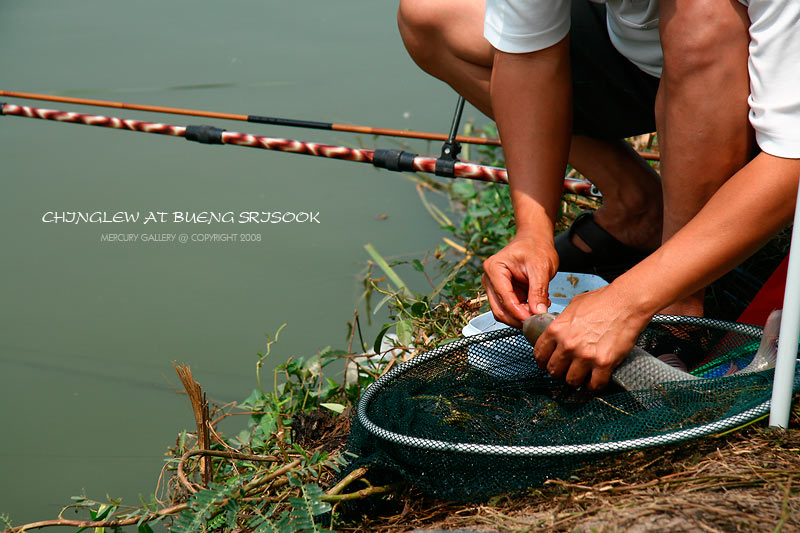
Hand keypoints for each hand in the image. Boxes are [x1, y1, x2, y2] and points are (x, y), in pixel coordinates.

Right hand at [482, 233, 557, 327]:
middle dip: (518, 318)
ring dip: (520, 316)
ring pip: (503, 312)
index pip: (504, 297)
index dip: (519, 312)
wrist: (535, 240)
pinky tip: (536, 304)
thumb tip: (538, 312)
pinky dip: (522, 312)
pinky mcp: (502, 292)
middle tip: (537, 319)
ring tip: (538, 308)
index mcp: (494, 268)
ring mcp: (494, 287)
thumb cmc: (536, 247)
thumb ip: (538, 291)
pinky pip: (509, 309)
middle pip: (499, 309)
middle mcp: (489, 279)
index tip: (534, 319)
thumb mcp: (541, 268)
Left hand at [532, 283, 651, 389]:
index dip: (543, 361)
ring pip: (571, 380)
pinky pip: (594, 384)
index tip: (547, 363)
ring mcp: (585, 355)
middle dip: (559, 372)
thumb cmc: (603, 300)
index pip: (540, 354)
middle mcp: (568, 344)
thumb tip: (559, 330)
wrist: (627, 302)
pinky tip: (595, 380)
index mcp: (557, 329)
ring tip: (581, 376)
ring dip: (576, 380)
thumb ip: (563, 322)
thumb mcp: (573, 306)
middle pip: (554, 370)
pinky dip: (594, 385)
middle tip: (566, 370)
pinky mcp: (603, 363)